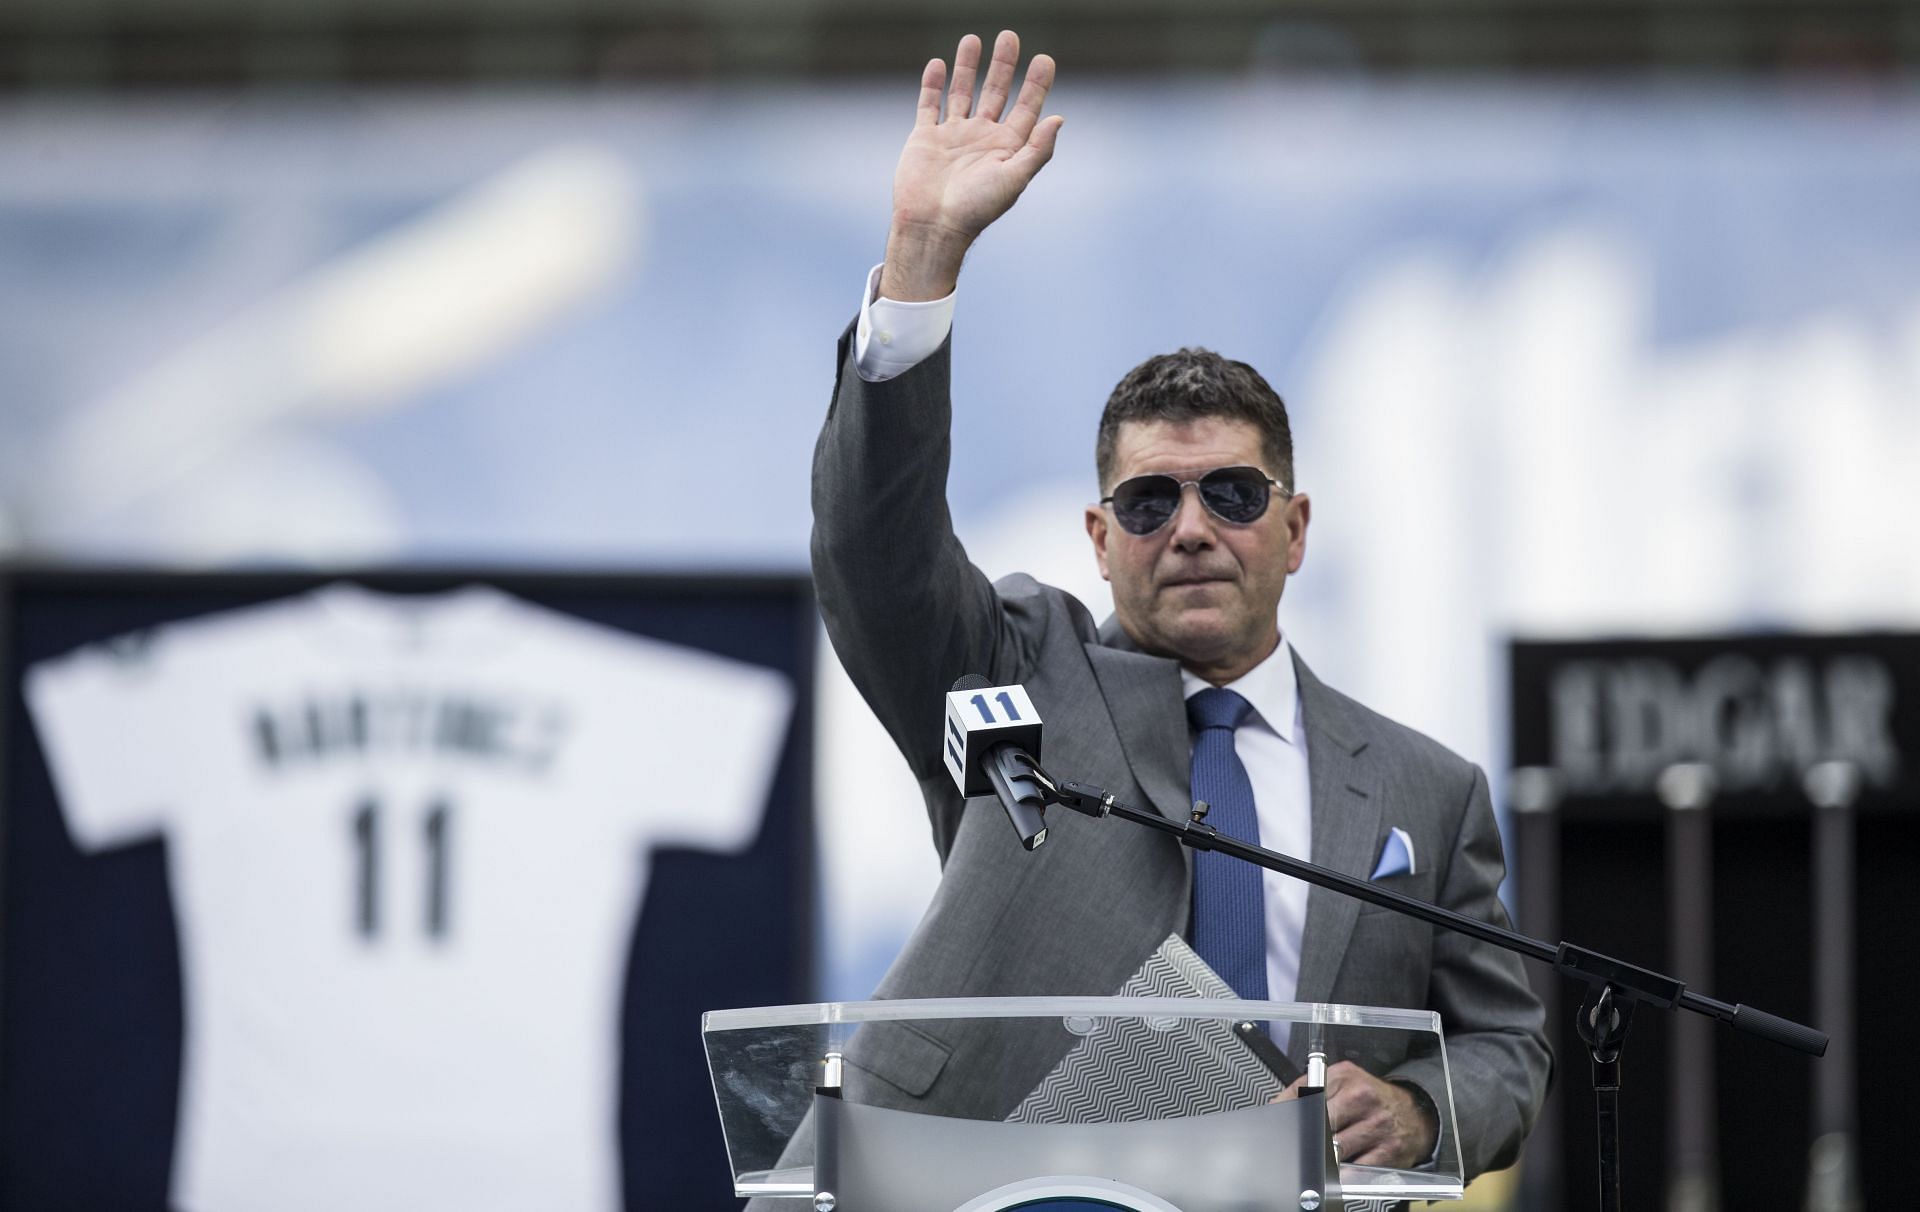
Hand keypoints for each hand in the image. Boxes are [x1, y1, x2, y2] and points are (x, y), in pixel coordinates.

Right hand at [880, 30, 1063, 300]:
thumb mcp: (1014, 179)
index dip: (1036, 84)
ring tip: (973, 39)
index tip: (1044, 59)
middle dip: (1004, 65)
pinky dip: (933, 85)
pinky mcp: (926, 138)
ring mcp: (953, 136)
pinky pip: (930, 105)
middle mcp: (982, 138)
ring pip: (963, 92)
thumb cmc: (976, 209)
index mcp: (1007, 147)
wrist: (933, 226)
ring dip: (968, 67)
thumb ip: (1037, 149)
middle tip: (1009, 36)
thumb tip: (1058, 118)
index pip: (1026, 108)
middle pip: (996, 92)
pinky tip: (939, 65)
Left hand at [1275, 1061, 1437, 1168]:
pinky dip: (1343, 1171)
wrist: (1414, 1113)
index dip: (1290, 1114)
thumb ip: (1305, 1090)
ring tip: (1322, 1154)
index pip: (1305, 1095)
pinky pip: (1355, 1167)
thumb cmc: (1370, 1100)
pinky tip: (1339, 1167)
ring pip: (1334, 1149)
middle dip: (1307, 1138)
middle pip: (1319, 1123)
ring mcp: (1377, 1124)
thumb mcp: (1340, 1083)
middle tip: (1300, 1146)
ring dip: (1324, 1155)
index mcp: (1343, 1076)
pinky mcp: (1388, 1150)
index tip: (1279, 1127)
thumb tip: (1275, 1108)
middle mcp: (1361, 1097)